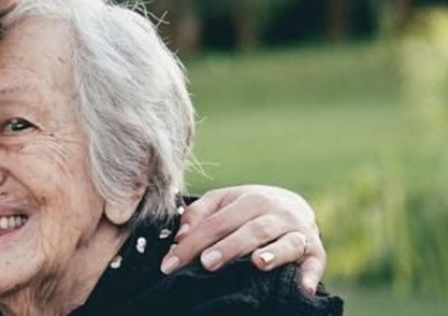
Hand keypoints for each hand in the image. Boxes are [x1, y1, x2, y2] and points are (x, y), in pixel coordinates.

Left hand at [160, 185, 324, 294]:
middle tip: (206, 262)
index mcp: (250, 199)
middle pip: (250, 230)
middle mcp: (276, 213)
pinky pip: (315, 264)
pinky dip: (311, 275)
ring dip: (273, 253)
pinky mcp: (316, 252)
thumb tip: (181, 236)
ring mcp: (298, 233)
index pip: (216, 222)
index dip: (192, 243)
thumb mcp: (223, 202)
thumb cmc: (249, 208)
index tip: (170, 263)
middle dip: (228, 247)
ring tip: (259, 263)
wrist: (296, 206)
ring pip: (286, 243)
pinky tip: (305, 287)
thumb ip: (199, 214)